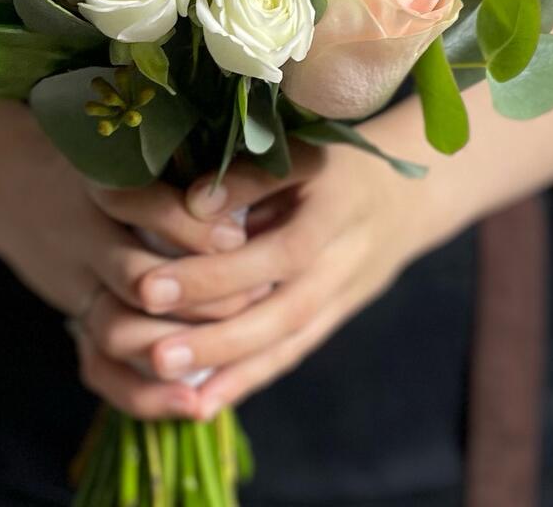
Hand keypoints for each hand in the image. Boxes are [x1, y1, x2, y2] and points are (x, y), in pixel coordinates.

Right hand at [0, 96, 260, 418]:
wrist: (3, 178)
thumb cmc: (88, 148)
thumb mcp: (117, 134)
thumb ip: (173, 146)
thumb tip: (254, 163)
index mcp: (93, 178)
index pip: (134, 203)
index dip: (187, 224)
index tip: (238, 236)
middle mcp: (79, 232)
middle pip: (135, 276)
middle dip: (202, 293)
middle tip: (257, 293)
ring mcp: (71, 281)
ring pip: (119, 330)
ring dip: (179, 343)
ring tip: (236, 340)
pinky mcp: (72, 317)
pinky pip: (100, 369)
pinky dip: (144, 393)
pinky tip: (193, 403)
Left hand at [107, 141, 428, 418]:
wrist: (399, 195)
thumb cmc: (331, 161)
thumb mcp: (300, 149)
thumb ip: (249, 175)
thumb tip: (192, 203)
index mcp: (336, 205)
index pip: (280, 250)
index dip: (220, 272)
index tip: (153, 286)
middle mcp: (343, 257)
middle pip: (283, 307)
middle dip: (216, 333)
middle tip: (153, 352)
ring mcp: (342, 294)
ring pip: (286, 339)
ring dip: (227, 365)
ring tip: (165, 378)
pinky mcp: (333, 317)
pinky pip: (290, 353)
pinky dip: (248, 379)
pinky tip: (202, 403)